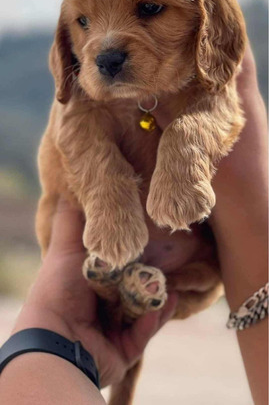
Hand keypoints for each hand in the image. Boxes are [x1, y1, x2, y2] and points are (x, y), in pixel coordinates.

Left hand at [13, 199, 176, 387]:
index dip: (132, 256)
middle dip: (149, 278)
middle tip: (168, 262)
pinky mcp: (123, 350)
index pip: (116, 268)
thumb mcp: (66, 247)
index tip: (150, 240)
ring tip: (172, 284)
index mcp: (89, 285)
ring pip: (143, 311)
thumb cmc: (58, 289)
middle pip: (132, 289)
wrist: (54, 337)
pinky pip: (144, 333)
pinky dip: (155, 320)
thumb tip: (69, 190)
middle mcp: (100, 307)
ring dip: (157, 299)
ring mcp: (112, 330)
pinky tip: (167, 301)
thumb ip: (71, 221)